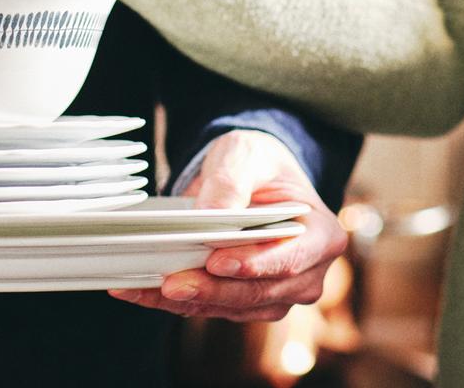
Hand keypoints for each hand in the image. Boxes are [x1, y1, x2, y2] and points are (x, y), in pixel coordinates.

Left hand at [109, 129, 348, 321]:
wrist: (248, 176)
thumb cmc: (257, 163)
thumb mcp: (246, 155)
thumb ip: (232, 181)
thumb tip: (212, 216)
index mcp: (321, 235)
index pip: (290, 259)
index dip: (254, 265)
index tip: (218, 262)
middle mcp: (306, 274)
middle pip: (259, 293)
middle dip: (212, 289)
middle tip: (172, 283)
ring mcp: (277, 294)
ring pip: (232, 308)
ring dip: (188, 301)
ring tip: (146, 286)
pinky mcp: (245, 304)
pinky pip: (210, 308)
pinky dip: (175, 302)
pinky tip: (142, 289)